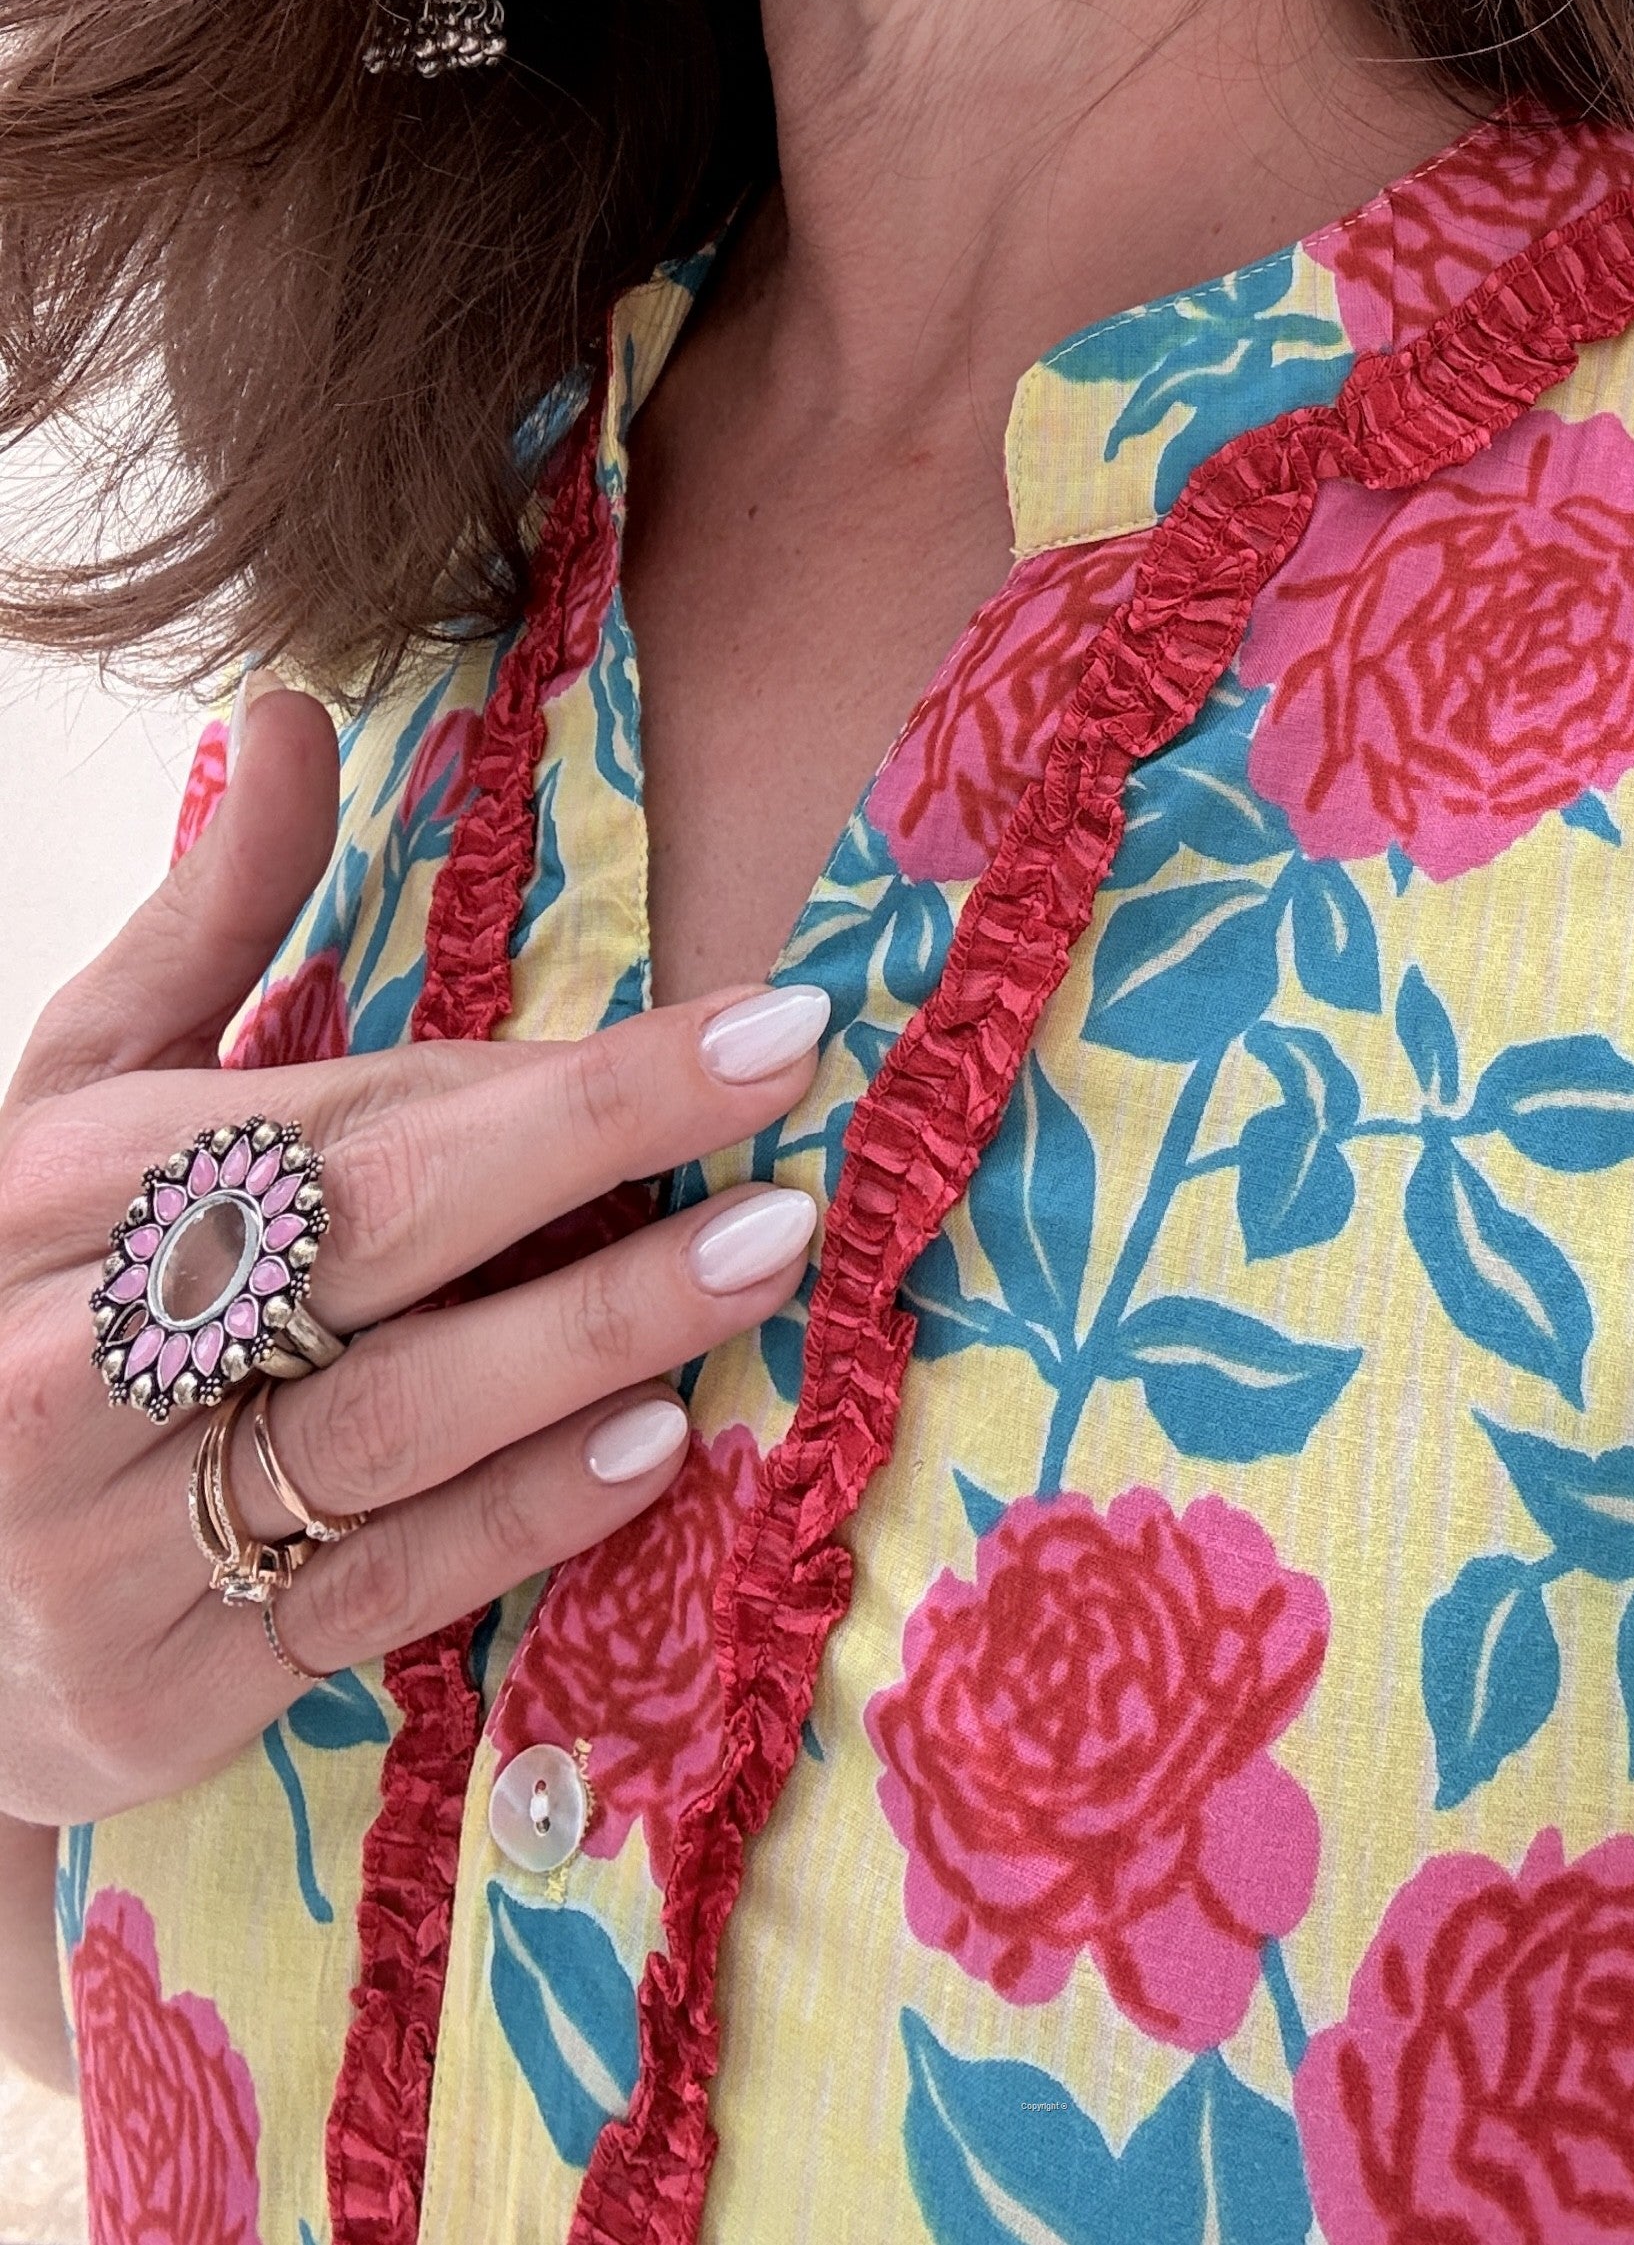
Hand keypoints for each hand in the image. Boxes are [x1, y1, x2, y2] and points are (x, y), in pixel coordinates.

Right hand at [0, 680, 828, 1824]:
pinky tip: (657, 1443)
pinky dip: (522, 1515)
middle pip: (373, 1233)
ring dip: (597, 1328)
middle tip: (784, 1079)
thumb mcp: (70, 1108)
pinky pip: (380, 1589)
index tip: (746, 1019)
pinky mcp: (167, 1689)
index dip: (551, 1073)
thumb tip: (291, 717)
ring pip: (395, 1417)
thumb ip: (203, 930)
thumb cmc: (22, 1305)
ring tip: (765, 1252)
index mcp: (56, 1187)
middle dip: (596, 1147)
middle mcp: (70, 1356)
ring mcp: (110, 1539)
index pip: (340, 1113)